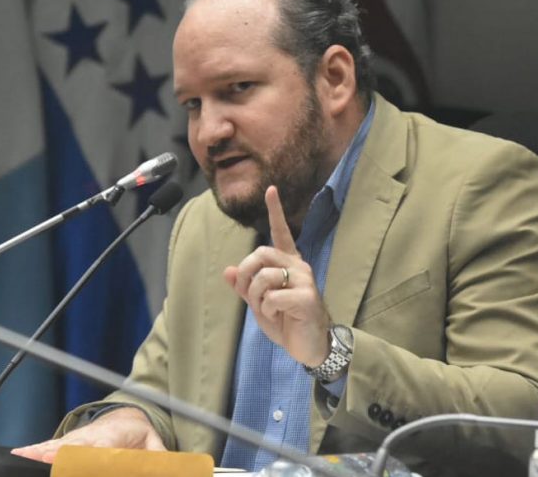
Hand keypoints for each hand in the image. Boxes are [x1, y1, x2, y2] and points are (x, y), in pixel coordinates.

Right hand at [11, 407, 165, 463]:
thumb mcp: (155, 447)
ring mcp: (77, 439)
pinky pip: (50, 446)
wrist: (129, 417)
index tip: (74, 459)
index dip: (87, 455)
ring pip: (58, 446)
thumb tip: (166, 466)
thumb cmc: (140, 437)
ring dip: (41, 451)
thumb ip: (156, 458)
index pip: (99, 449)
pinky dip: (34, 449)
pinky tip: (20, 453)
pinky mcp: (68, 443)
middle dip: (58, 455)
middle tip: (45, 459)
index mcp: (114, 439)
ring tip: (25, 455)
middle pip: (73, 448)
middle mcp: (91, 438)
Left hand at [223, 186, 330, 366]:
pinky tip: (278, 316)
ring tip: (266, 310)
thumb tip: (228, 270)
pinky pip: (272, 297)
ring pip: (264, 276)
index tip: (271, 190)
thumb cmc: (287, 322)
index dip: (275, 211)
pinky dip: (267, 310)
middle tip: (249, 294)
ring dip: (255, 297)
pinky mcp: (307, 298)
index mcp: (289, 264)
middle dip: (246, 274)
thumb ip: (245, 287)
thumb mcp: (260, 304)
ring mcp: (305, 281)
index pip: (281, 233)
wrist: (310, 346)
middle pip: (261, 253)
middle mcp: (299, 267)